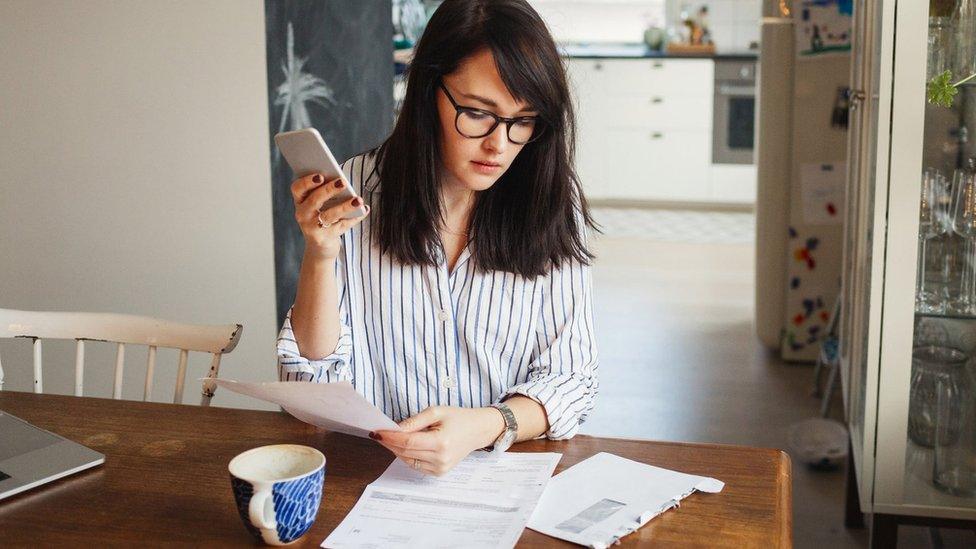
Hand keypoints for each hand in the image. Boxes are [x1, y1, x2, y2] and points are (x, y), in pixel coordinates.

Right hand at [290, 173, 368, 260]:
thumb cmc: (320, 218)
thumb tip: (342, 181)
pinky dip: (355, 218)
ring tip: (358, 200)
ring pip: (330, 215)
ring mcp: (312, 228)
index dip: (307, 181)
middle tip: (343, 182)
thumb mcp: (318, 205)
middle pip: (315, 200)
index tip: (321, 175)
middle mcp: (302, 214)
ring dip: (345, 206)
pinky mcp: (324, 238)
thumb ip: (325, 192)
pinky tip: (364, 210)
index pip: (297, 188)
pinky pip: (342, 225)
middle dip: (329, 190)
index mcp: (300, 201)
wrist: (319, 248)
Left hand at [371, 406, 504, 475]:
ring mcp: (440, 468)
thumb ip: (415, 421)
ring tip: (389, 438)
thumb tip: (395, 429)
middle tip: (378, 433)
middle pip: (405, 452)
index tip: (376, 431)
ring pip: (407, 460)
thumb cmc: (458, 418)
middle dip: (389, 443)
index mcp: (441, 442)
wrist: (477, 431)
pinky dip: (406, 455)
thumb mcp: (437, 412)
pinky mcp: (439, 472)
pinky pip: (415, 465)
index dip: (390, 437)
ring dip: (396, 449)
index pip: (408, 442)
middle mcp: (441, 458)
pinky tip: (404, 446)